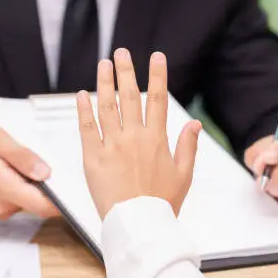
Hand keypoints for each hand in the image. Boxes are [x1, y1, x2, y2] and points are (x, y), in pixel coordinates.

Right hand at [0, 120, 58, 219]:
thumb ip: (21, 157)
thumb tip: (46, 173)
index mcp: (3, 190)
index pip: (45, 206)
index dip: (65, 199)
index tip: (79, 186)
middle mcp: (2, 205)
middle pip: (41, 202)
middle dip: (54, 186)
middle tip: (62, 162)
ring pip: (31, 198)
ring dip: (39, 183)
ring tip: (38, 158)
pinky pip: (20, 195)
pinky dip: (26, 182)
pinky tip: (24, 165)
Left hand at [76, 48, 202, 219]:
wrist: (139, 225)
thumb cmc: (162, 203)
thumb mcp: (184, 175)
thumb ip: (188, 146)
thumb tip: (194, 124)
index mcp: (157, 140)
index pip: (158, 99)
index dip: (158, 75)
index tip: (157, 56)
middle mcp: (134, 137)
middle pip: (130, 96)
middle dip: (126, 71)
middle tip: (122, 52)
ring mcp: (112, 146)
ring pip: (107, 106)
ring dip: (104, 83)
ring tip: (103, 64)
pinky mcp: (93, 158)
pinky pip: (87, 128)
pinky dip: (84, 110)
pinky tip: (82, 95)